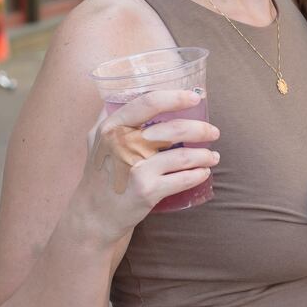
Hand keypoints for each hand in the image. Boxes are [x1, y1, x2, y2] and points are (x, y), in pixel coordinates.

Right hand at [78, 88, 218, 241]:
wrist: (93, 214)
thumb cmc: (101, 174)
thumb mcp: (98, 141)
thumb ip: (113, 118)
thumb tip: (131, 93)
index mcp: (112, 127)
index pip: (148, 103)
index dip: (175, 98)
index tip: (195, 98)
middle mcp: (123, 145)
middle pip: (173, 129)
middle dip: (200, 129)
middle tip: (213, 131)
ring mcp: (136, 168)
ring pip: (183, 156)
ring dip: (204, 155)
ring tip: (212, 156)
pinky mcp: (147, 190)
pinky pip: (183, 179)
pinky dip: (198, 174)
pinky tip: (204, 172)